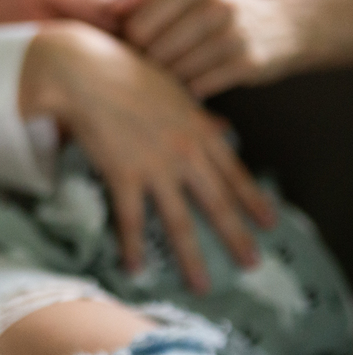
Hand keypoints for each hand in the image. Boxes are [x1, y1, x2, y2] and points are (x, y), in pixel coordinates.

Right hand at [22, 22, 275, 293]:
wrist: (84, 71)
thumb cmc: (124, 70)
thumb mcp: (171, 88)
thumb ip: (196, 113)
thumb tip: (222, 127)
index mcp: (198, 128)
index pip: (234, 172)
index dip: (253, 200)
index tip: (269, 223)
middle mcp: (184, 152)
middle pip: (217, 204)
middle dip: (236, 237)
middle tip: (251, 264)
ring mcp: (155, 166)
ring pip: (180, 221)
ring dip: (192, 257)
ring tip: (201, 284)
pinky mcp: (122, 174)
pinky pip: (131, 219)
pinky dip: (134, 246)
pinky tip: (136, 269)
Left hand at [118, 0, 299, 97]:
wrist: (283, 25)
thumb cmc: (216, 6)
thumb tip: (109, 9)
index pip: (136, 25)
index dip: (128, 42)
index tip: (134, 46)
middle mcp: (215, 4)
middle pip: (152, 50)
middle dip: (146, 62)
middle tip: (151, 65)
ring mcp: (234, 33)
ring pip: (174, 71)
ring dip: (167, 79)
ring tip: (172, 73)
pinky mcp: (248, 63)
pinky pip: (198, 87)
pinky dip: (190, 90)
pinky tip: (193, 83)